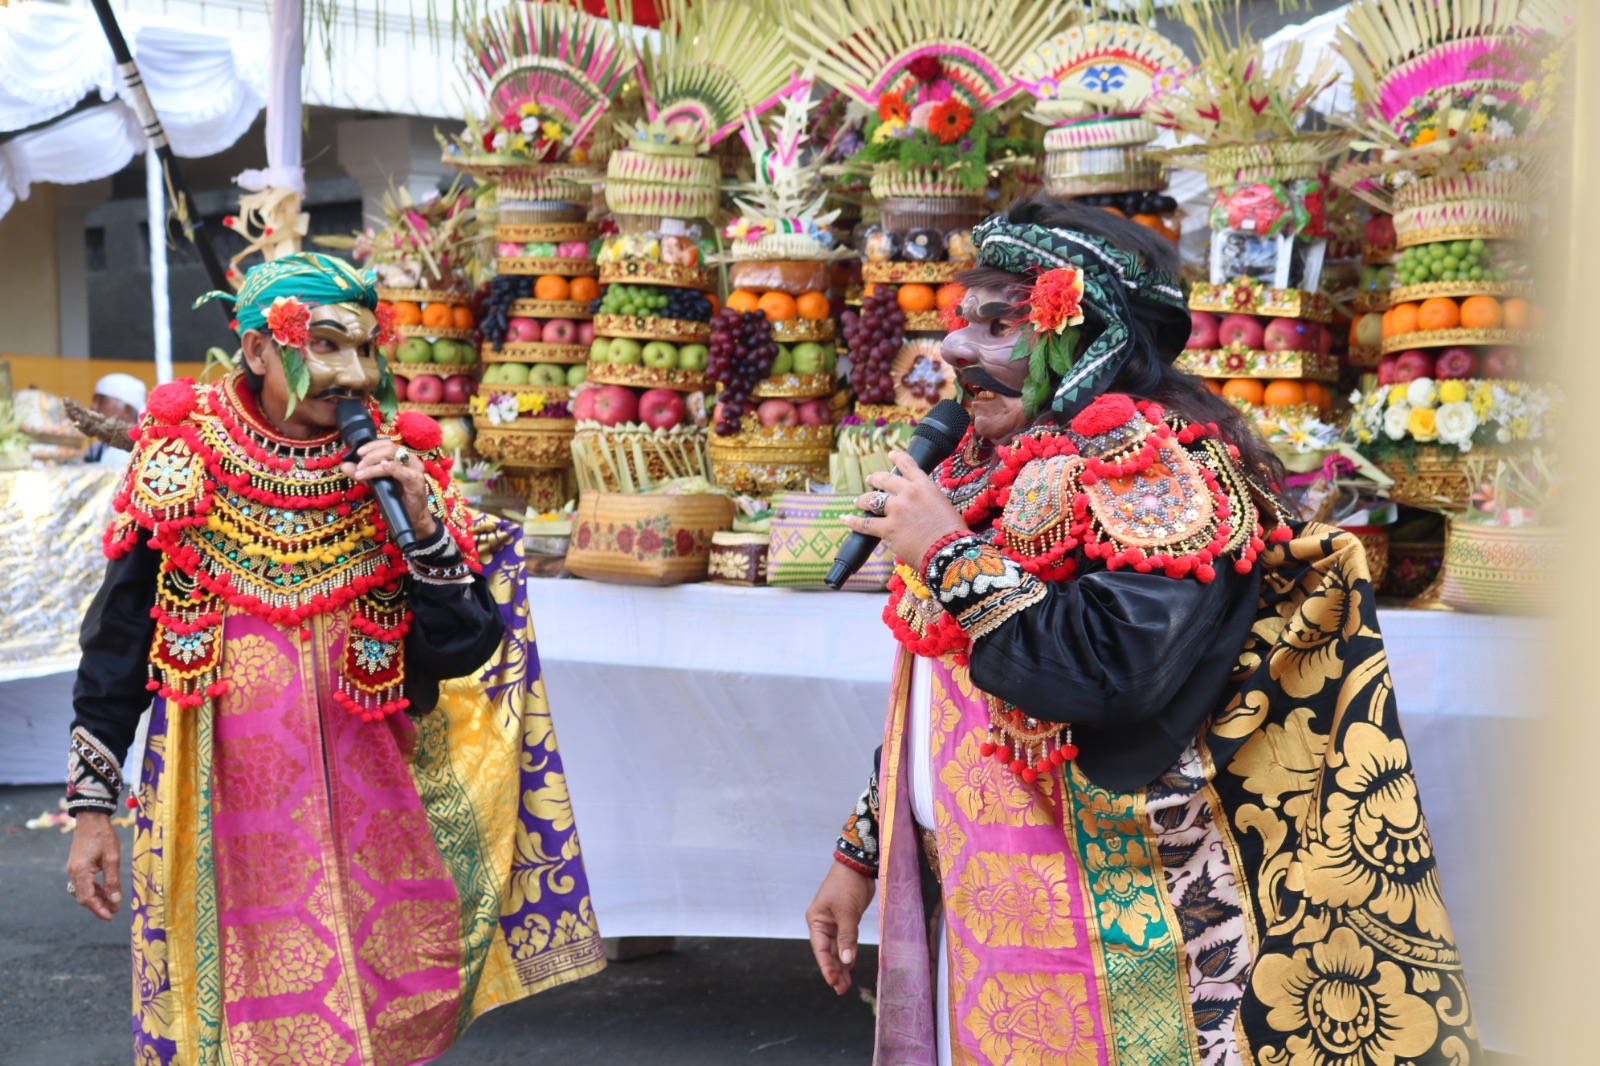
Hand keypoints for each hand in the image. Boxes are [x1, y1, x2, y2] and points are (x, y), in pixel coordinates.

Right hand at [66, 812, 121, 919]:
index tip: (110, 916)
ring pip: (84, 890)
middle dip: (99, 905)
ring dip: (98, 897)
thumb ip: (113, 880)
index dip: (99, 909)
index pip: (87, 898)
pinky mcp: (77, 865)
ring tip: (114, 903)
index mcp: (80, 872)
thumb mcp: (112, 858)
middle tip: (115, 911)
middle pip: (84, 897)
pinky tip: (107, 891)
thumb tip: (115, 900)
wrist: (91, 818)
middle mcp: (73, 872)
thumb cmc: (103, 836)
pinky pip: (85, 882)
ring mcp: (73, 869)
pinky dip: (95, 888)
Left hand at [342, 439, 437, 540]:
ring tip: (362, 473)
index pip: (387, 443)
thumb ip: (362, 473)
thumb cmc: (397, 497)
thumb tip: (344, 465)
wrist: (412, 516)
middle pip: (389, 448)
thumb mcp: (376, 483)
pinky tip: (384, 466)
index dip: (372, 445)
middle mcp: (410, 460)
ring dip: (374, 464)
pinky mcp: (417, 482)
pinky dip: (393, 468)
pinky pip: (404, 473)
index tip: (358, 453)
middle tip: (358, 468)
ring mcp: (415, 470)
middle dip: (370, 456)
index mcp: (402, 457)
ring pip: (393, 458)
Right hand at [806, 860, 875, 994]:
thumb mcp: (847, 912)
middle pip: (827, 952)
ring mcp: (835, 923)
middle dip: (834, 971)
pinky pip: (846, 942)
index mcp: (816, 921)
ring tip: (846, 985)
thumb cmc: (847, 885)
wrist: (858, 866)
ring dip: (841, 966)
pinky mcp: (847, 921)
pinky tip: (850, 967)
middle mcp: (823, 924)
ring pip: (837, 949)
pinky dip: (848, 954)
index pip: (820, 949)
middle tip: (841, 990)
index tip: (833, 982)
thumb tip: (846, 961)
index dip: (826, 967)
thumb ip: (847, 937)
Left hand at [840, 450, 968, 568]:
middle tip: (870, 480)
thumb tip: (920, 505)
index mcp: (925, 486)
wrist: (949, 551)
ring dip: (862, 499)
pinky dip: (853, 521)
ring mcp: (896, 510)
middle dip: (875, 479)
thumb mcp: (944, 506)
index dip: (897, 458)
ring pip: (871, 500)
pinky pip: (864, 523)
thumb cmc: (952, 533)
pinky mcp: (888, 528)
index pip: (908, 465)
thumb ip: (928, 500)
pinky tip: (845, 518)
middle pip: (884, 479)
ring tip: (857, 501)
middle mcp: (908, 493)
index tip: (891, 455)